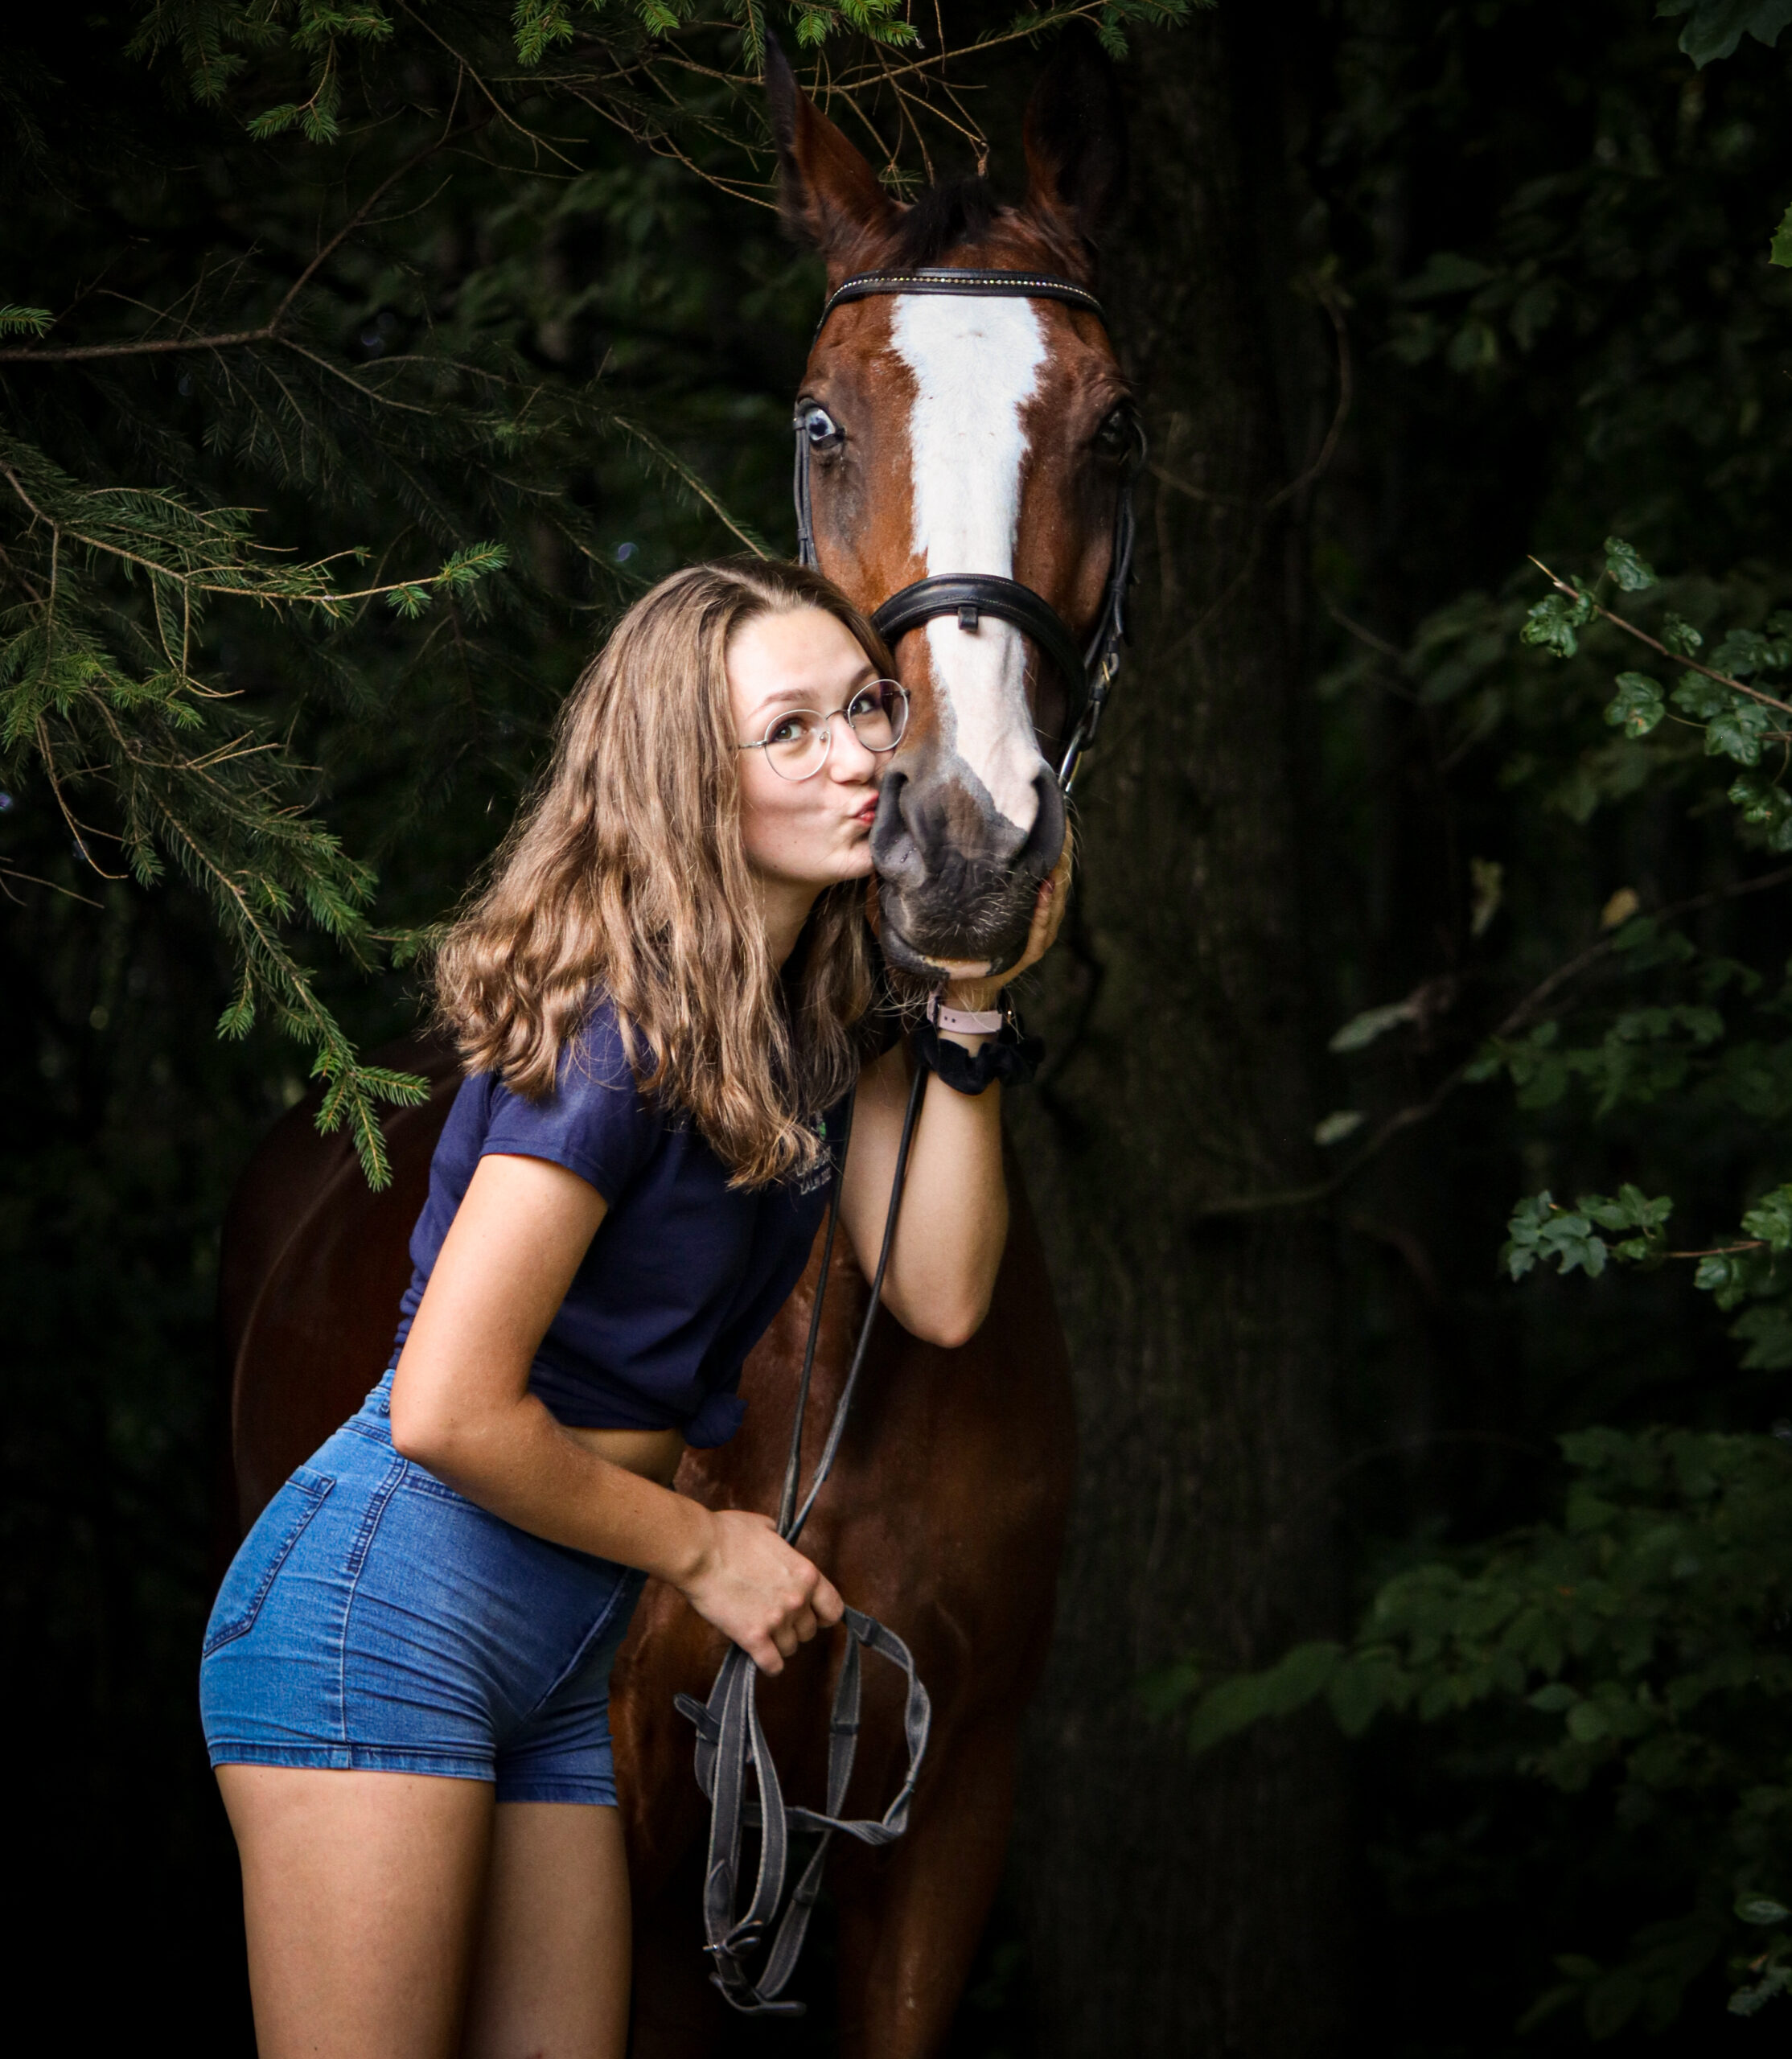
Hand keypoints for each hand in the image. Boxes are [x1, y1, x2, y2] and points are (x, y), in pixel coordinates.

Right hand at [680, 1508, 844, 1673]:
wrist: (699, 1550)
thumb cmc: (727, 1534)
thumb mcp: (767, 1528)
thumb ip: (782, 1545)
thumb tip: (782, 1547)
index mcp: (806, 1574)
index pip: (834, 1609)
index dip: (822, 1615)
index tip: (812, 1615)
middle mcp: (797, 1600)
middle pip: (809, 1631)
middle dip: (794, 1627)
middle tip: (776, 1619)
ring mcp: (776, 1621)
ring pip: (790, 1649)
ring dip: (778, 1644)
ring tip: (764, 1633)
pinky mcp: (753, 1637)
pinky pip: (772, 1665)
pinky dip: (767, 1663)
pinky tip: (759, 1654)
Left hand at [944, 829, 1072, 1014]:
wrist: (970, 979)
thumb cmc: (977, 938)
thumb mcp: (986, 903)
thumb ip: (994, 880)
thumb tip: (984, 840)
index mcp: (1036, 903)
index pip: (1054, 869)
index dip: (1058, 846)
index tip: (1058, 820)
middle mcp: (1045, 917)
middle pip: (1060, 881)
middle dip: (1060, 856)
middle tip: (1060, 829)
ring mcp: (1042, 934)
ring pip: (1055, 903)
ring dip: (1056, 879)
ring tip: (1055, 854)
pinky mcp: (1033, 950)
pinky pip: (1042, 928)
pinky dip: (1043, 910)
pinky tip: (1045, 890)